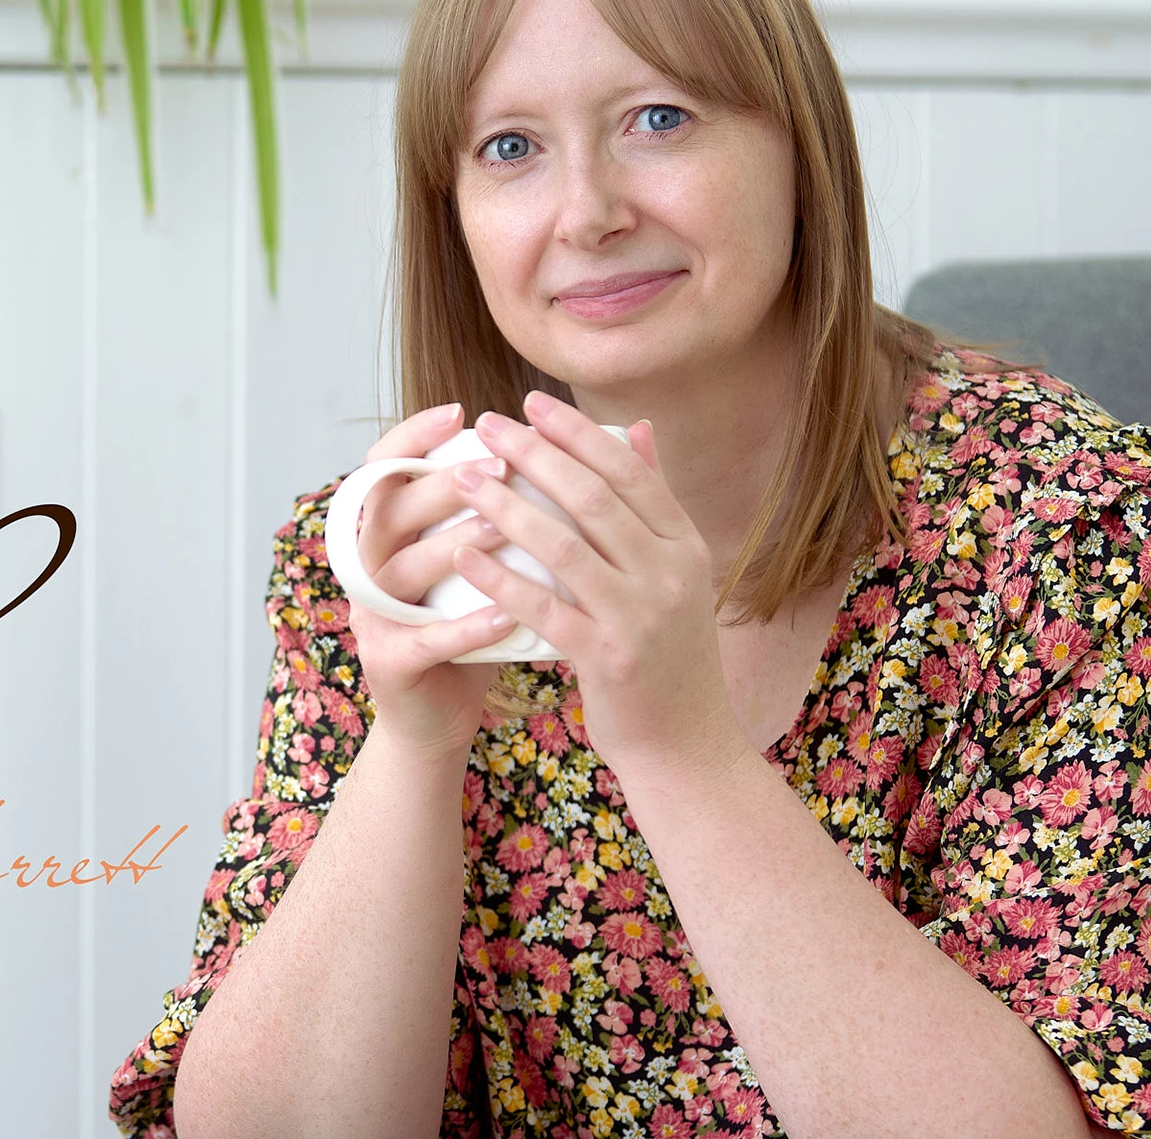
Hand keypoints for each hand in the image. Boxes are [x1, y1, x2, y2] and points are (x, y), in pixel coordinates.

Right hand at [335, 403, 521, 759]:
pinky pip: (424, 640)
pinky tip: (508, 615)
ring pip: (401, 570)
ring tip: (504, 530)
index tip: (460, 411)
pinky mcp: (389, 663)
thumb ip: (503, 509)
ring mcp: (373, 616)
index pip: (383, 469)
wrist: (439, 717)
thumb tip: (563, 449)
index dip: (412, 436)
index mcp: (386, 533)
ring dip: (452, 547)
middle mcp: (369, 567)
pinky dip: (465, 626)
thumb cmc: (469, 626)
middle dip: (443, 484)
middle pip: (388, 510)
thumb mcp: (483, 561)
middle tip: (499, 466)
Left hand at [447, 392, 745, 781]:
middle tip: (487, 426)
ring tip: (463, 478)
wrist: (687, 745)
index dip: (578, 433)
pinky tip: (464, 553)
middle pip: (593, 497)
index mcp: (685, 545)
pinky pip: (544, 607)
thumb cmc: (667, 654)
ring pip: (564, 545)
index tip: (532, 403)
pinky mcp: (609, 659)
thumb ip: (653, 504)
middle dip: (535, 454)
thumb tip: (639, 427)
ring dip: (507, 506)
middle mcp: (670, 573)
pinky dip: (501, 577)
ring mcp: (641, 616)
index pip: (629, 471)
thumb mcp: (676, 573)